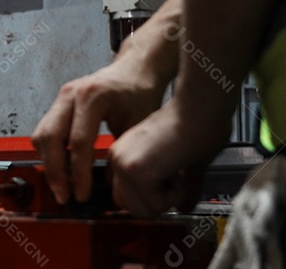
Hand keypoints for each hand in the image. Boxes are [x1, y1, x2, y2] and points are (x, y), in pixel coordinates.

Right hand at [32, 50, 169, 204]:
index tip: (82, 195)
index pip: (79, 141)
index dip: (79, 172)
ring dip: (48, 164)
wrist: (133, 70)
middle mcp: (71, 94)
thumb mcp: (138, 125)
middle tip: (65, 196)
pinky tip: (60, 169)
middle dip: (55, 172)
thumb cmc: (139, 94)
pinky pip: (44, 130)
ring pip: (41, 135)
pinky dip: (48, 152)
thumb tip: (112, 189)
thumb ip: (122, 154)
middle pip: (50, 137)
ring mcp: (61, 97)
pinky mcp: (58, 103)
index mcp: (93, 97)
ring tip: (61, 187)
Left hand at [108, 99, 214, 217]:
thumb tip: (183, 209)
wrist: (201, 109)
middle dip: (160, 202)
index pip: (130, 200)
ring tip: (177, 168)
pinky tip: (178, 167)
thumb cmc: (198, 128)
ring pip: (144, 210)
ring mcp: (122, 164)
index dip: (159, 197)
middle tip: (176, 174)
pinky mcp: (133, 169)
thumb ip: (181, 188)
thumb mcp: (184, 164)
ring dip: (169, 198)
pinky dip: (175, 194)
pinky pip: (154, 205)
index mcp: (124, 156)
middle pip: (134, 209)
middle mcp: (117, 159)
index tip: (174, 174)